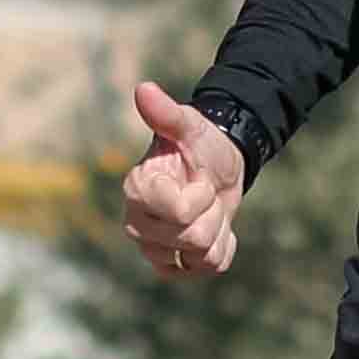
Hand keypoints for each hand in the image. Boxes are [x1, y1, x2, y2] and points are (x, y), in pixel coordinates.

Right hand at [121, 79, 244, 279]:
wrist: (218, 167)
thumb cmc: (200, 144)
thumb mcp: (189, 126)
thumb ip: (166, 113)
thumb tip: (143, 89)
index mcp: (136, 191)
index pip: (178, 212)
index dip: (200, 196)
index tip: (198, 178)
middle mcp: (137, 224)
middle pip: (192, 237)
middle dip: (211, 213)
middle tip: (205, 194)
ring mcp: (153, 248)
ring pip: (201, 255)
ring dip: (218, 230)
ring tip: (208, 210)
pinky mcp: (173, 266)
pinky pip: (209, 268)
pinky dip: (222, 248)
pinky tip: (215, 229)